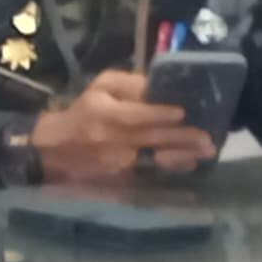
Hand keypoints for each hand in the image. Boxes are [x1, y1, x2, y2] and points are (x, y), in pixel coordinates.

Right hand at [27, 69, 219, 185]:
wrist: (53, 149)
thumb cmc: (84, 111)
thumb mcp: (101, 87)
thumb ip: (130, 84)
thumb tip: (158, 87)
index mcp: (102, 112)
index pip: (133, 115)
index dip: (158, 114)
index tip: (182, 113)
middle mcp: (109, 138)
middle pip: (149, 138)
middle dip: (181, 138)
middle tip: (208, 138)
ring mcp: (114, 161)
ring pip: (153, 157)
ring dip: (182, 155)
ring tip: (206, 152)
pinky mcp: (118, 177)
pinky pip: (149, 170)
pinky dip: (171, 166)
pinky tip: (190, 163)